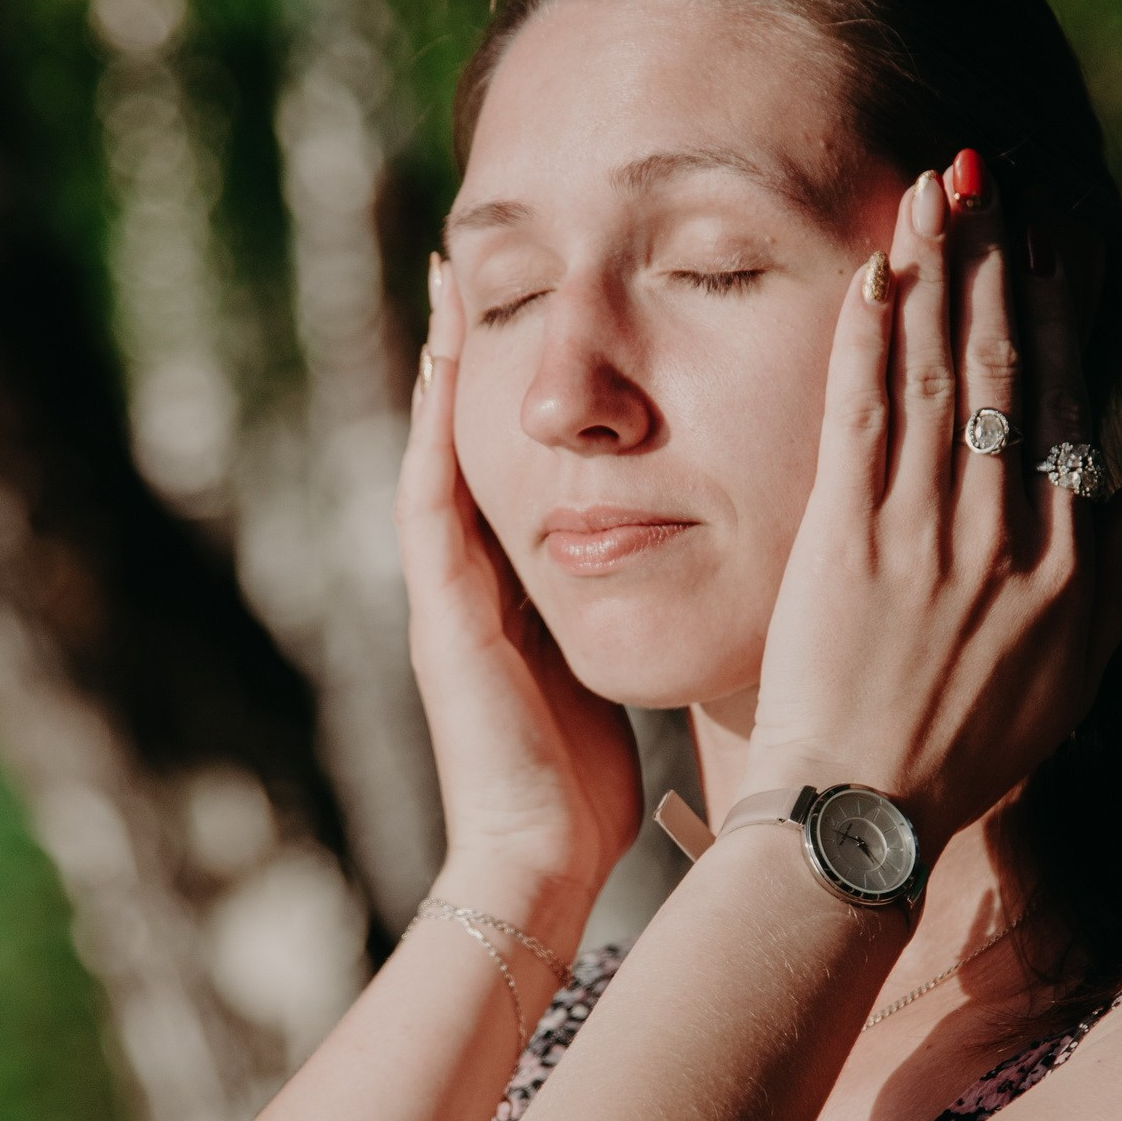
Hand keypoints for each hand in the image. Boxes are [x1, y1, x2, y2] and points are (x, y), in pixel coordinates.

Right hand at [398, 258, 642, 925]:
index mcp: (518, 587)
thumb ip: (631, 620)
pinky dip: (429, 430)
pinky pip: (428, 501)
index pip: (520, 462)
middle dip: (471, 349)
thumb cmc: (584, 790)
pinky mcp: (441, 613)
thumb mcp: (616, 673)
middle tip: (471, 258)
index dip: (526, 384)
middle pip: (469, 436)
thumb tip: (693, 573)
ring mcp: (446, 593)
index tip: (541, 303)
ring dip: (439, 366)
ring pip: (439, 450)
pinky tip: (439, 365)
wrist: (537, 862)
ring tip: (446, 280)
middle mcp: (473, 578)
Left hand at [745, 161, 1121, 859]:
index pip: (1067, 404)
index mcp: (1072, 562)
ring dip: (935, 272)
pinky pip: (860, 423)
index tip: (1055, 230)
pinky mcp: (847, 547)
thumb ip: (1120, 568)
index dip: (1060, 307)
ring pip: (936, 378)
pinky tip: (868, 275)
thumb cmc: (965, 750)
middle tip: (988, 170)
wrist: (867, 816)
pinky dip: (866, 343)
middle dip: (997, 258)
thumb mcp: (1074, 670)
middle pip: (1006, 368)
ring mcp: (928, 540)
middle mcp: (1011, 539)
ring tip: (932, 189)